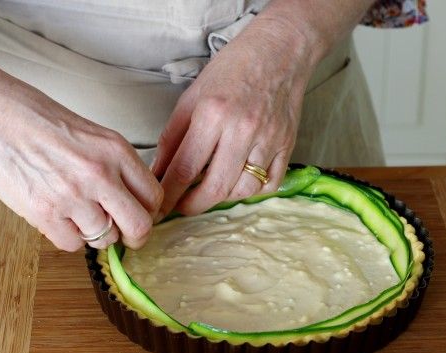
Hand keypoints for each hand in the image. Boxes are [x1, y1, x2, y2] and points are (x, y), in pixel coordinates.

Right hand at [0, 72, 161, 250]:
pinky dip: (69, 237)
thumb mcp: (93, 135)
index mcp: (116, 151)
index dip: (149, 212)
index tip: (140, 214)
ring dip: (96, 233)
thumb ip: (117, 167)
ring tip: (79, 215)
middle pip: (139, 227)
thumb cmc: (41, 122)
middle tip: (125, 234)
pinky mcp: (44, 213)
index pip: (153, 197)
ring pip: (104, 238)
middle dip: (135, 236)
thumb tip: (134, 200)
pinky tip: (60, 218)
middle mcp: (99, 175)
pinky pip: (72, 245)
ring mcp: (72, 196)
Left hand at [152, 17, 314, 217]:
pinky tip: (238, 181)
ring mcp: (269, 139)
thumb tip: (158, 172)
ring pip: (243, 190)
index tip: (159, 208)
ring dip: (222, 197)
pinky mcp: (287, 145)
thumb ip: (173, 137)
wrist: (279, 51)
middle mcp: (242, 129)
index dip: (168, 195)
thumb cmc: (232, 69)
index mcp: (212, 113)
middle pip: (215, 188)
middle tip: (182, 207)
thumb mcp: (192, 97)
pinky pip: (269, 184)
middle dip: (193, 206)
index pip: (184, 168)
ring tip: (210, 188)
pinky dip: (251, 191)